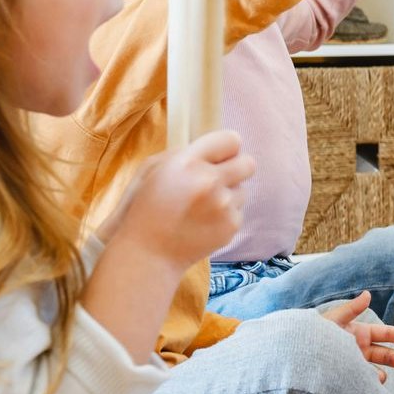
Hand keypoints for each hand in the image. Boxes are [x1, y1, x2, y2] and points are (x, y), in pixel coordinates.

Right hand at [107, 132, 255, 274]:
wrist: (147, 254)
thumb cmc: (145, 208)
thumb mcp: (153, 170)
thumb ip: (187, 154)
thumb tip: (216, 150)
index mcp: (186, 163)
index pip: (230, 140)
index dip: (226, 148)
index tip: (220, 156)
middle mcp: (208, 181)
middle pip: (248, 163)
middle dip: (236, 168)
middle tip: (219, 178)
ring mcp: (223, 205)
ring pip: (243, 189)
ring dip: (227, 194)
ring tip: (201, 206)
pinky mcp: (231, 225)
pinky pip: (238, 211)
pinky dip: (224, 215)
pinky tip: (202, 223)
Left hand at [319, 291, 393, 380]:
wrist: (292, 358)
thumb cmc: (311, 336)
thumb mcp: (332, 321)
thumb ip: (351, 309)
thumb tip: (367, 294)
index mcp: (357, 333)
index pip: (384, 334)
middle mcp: (357, 349)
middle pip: (383, 353)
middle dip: (393, 357)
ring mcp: (352, 365)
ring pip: (374, 371)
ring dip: (379, 374)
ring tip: (378, 378)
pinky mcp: (344, 379)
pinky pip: (362, 384)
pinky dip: (368, 385)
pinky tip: (366, 387)